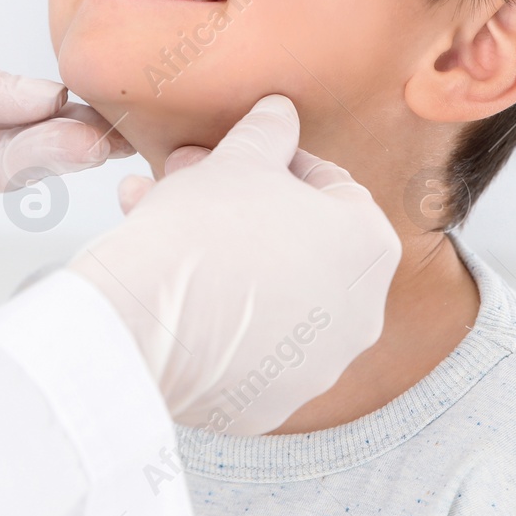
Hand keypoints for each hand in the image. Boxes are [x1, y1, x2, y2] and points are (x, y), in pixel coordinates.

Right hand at [68, 95, 399, 434]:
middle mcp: (360, 312)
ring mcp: (318, 365)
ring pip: (270, 292)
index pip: (333, 187)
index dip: (278, 164)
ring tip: (157, 219)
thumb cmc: (201, 233)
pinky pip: (248, 345)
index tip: (237, 158)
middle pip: (299, 242)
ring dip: (223, 254)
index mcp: (370, 246)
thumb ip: (269, 132)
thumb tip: (279, 113)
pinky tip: (169, 282)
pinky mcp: (272, 402)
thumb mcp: (239, 159)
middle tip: (189, 182)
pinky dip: (217, 314)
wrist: (144, 322)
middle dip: (243, 207)